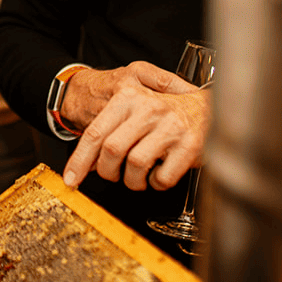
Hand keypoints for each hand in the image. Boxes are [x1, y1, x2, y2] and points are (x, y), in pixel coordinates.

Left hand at [60, 62, 210, 190]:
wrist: (209, 109)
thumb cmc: (165, 113)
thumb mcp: (132, 112)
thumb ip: (109, 133)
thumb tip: (86, 165)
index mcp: (129, 98)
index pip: (95, 133)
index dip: (79, 160)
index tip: (71, 179)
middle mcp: (149, 109)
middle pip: (111, 150)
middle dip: (108, 172)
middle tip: (114, 176)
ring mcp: (170, 126)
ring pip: (135, 165)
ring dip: (133, 180)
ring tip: (139, 177)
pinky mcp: (190, 144)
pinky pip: (163, 177)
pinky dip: (157, 183)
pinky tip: (160, 174)